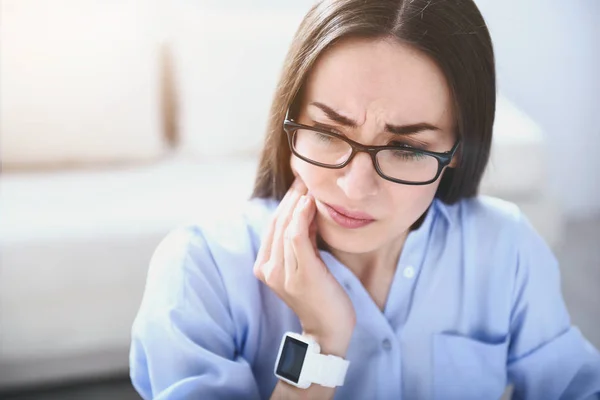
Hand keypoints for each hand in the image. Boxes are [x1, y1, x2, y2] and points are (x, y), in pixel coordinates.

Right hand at [253, 178, 355, 355]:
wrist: (329, 329)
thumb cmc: (321, 295)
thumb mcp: (306, 264)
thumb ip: (301, 241)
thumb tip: (306, 210)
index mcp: (265, 266)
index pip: (273, 225)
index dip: (285, 201)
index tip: (300, 183)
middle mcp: (268, 269)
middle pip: (277, 222)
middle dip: (291, 196)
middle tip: (306, 176)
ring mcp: (281, 273)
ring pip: (285, 225)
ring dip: (298, 201)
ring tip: (311, 184)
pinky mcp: (299, 274)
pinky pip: (296, 236)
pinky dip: (301, 216)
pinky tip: (311, 202)